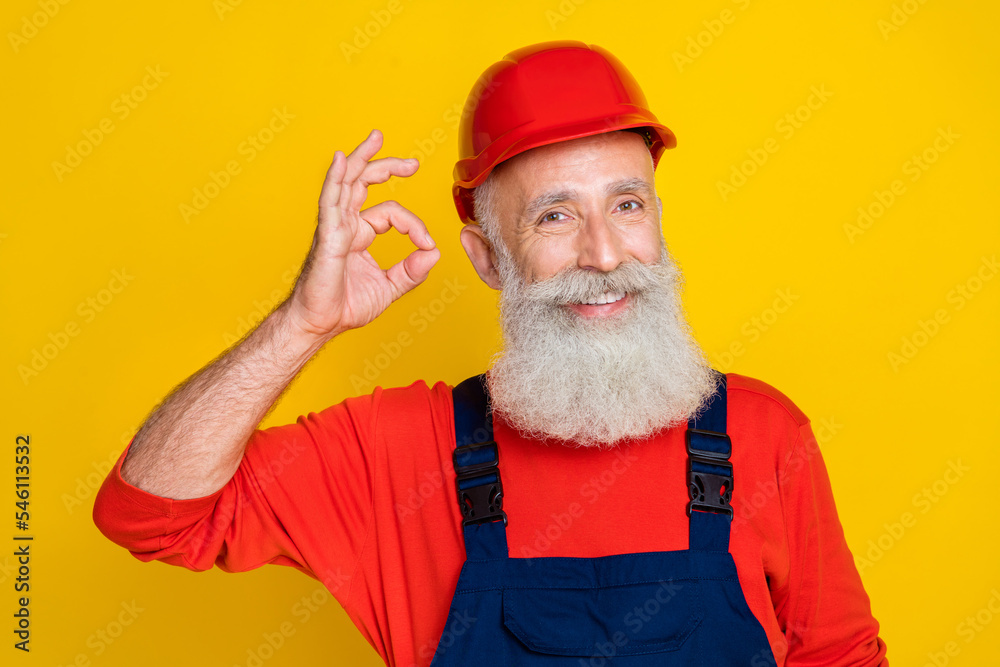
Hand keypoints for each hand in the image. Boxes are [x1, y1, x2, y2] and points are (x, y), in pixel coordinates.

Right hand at [285, 129, 440, 339]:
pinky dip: (336, 178)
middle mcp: (346, 224)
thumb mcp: (390, 287)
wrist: (320, 324)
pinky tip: (342, 160)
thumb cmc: (344, 306)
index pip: (392, 213)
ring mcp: (334, 227)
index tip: (427, 244)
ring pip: (348, 182)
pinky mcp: (327, 235)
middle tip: (412, 162)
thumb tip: (434, 254)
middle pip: (365, 182)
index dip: (414, 225)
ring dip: (363, 158)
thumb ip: (412, 271)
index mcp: (360, 234)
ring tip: (377, 137)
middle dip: (387, 166)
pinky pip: (330, 201)